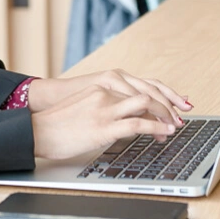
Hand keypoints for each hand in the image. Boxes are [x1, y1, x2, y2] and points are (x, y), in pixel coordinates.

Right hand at [31, 85, 180, 160]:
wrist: (39, 131)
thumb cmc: (59, 123)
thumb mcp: (85, 105)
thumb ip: (105, 105)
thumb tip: (125, 117)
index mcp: (103, 85)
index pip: (141, 85)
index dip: (163, 94)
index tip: (176, 103)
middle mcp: (106, 92)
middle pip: (148, 92)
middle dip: (169, 105)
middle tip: (180, 117)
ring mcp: (105, 108)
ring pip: (146, 104)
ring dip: (165, 115)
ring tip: (174, 126)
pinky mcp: (104, 126)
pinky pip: (137, 124)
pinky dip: (156, 128)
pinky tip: (164, 133)